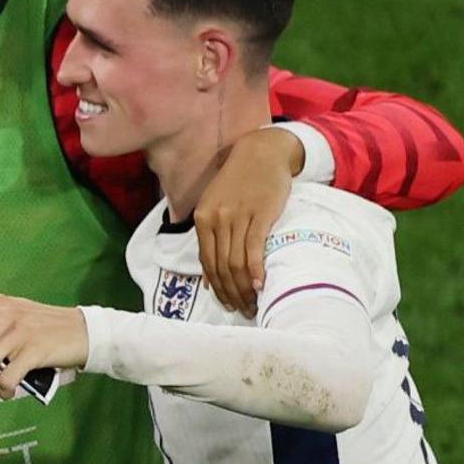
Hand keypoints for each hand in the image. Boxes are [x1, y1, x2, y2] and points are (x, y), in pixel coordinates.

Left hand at [190, 128, 307, 315]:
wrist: (261, 153)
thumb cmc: (239, 183)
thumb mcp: (216, 206)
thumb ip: (211, 239)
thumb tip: (208, 279)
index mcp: (202, 219)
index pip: (207, 263)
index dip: (217, 288)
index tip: (227, 304)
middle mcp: (216, 219)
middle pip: (221, 267)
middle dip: (231, 293)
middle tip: (243, 310)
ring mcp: (237, 217)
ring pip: (236, 262)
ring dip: (244, 288)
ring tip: (253, 303)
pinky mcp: (259, 215)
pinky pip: (254, 249)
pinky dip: (255, 270)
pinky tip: (260, 285)